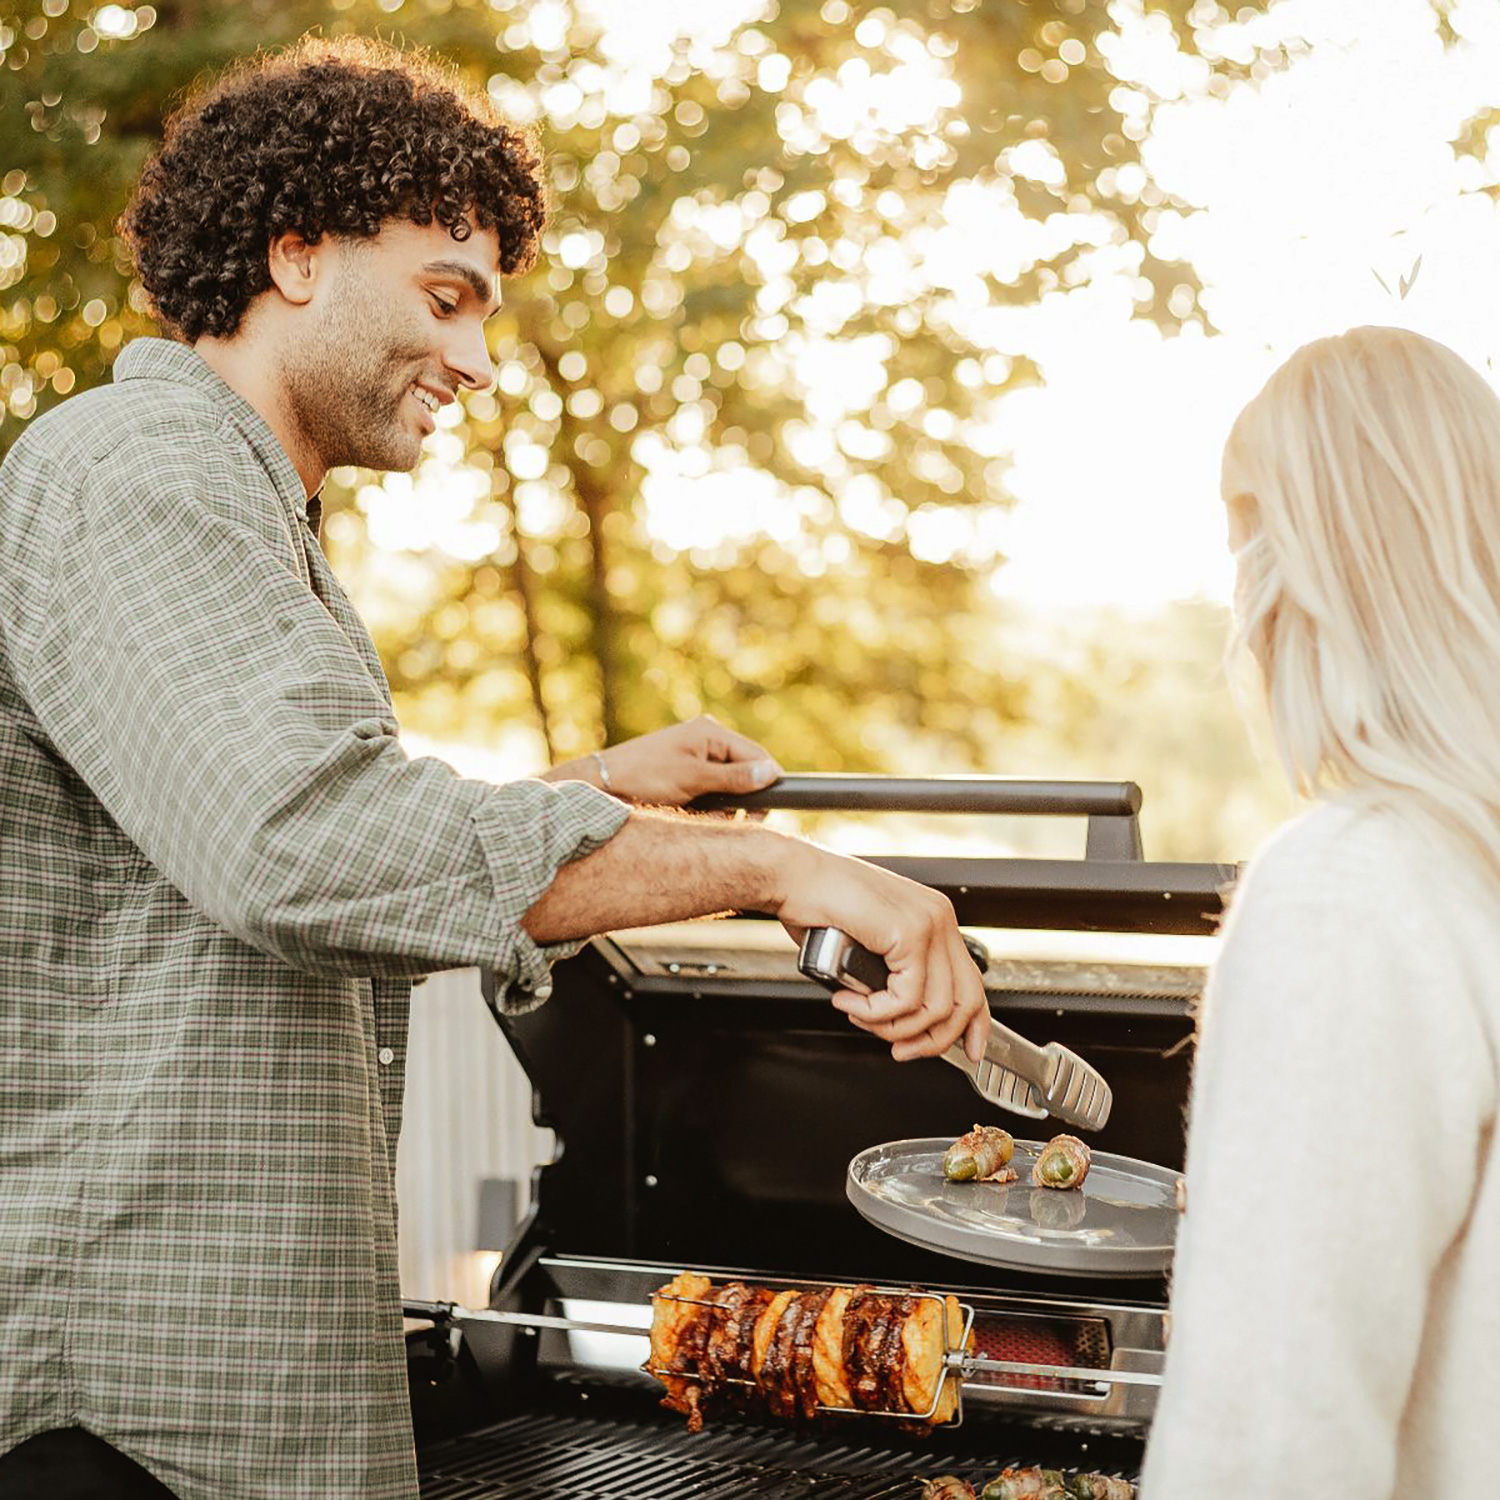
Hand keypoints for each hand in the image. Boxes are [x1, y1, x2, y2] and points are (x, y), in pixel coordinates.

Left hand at [561, 716, 781, 806]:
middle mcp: (706, 744)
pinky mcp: (685, 780)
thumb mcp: (693, 778)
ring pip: (728, 791)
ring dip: (722, 810)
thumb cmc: (644, 776)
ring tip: (702, 819)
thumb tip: (772, 774)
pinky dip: (706, 812)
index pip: (756, 755)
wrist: (601, 787)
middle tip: (733, 822)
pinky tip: (692, 819)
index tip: (764, 811)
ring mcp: (695, 761)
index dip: (766, 782)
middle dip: (740, 801)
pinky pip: (710, 798)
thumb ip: (734, 778)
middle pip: (745, 775)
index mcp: (711, 733)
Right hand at [773, 844, 988, 1063]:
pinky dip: (876, 1012)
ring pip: (935, 1007)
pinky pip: (906, 998)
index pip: (971, 981)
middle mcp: (939, 918)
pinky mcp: (908, 932)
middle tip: (900, 1050)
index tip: (966, 1052)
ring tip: (859, 1015)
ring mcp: (928, 923)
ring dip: (893, 1026)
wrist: (792, 877)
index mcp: (934, 918)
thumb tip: (899, 1017)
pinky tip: (850, 1001)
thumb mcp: (870, 943)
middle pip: (964, 1000)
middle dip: (933, 1040)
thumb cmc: (817, 905)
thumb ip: (892, 973)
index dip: (973, 1025)